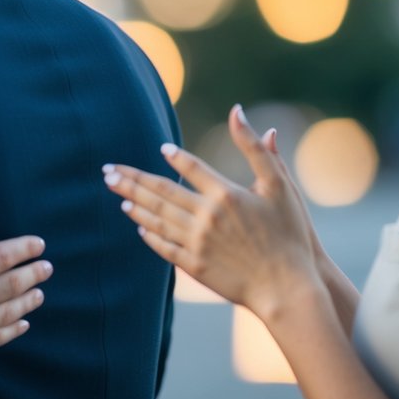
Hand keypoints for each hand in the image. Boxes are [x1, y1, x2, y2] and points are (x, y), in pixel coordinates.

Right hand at [0, 189, 52, 375]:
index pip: (3, 256)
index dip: (25, 249)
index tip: (39, 244)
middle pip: (13, 285)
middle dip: (34, 274)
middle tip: (47, 268)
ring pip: (10, 312)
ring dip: (28, 301)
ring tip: (40, 292)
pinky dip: (13, 330)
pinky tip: (22, 324)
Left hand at [104, 105, 320, 320]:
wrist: (290, 288)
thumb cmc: (291, 235)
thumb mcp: (280, 186)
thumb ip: (256, 148)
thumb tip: (237, 110)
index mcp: (226, 194)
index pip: (191, 167)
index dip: (174, 156)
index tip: (160, 149)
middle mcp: (206, 217)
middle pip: (161, 192)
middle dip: (131, 178)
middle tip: (107, 169)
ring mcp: (197, 243)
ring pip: (157, 218)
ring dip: (134, 202)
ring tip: (115, 190)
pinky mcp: (195, 266)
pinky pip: (164, 246)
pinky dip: (148, 233)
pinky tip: (137, 224)